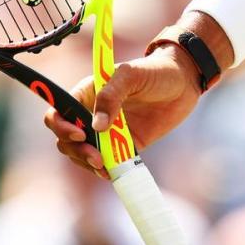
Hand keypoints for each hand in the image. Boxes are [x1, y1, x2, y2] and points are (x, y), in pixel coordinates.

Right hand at [43, 46, 201, 178]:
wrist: (184, 84)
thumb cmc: (155, 71)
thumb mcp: (131, 75)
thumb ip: (112, 96)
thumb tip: (96, 126)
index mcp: (87, 93)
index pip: (59, 111)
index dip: (61, 125)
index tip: (79, 134)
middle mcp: (91, 113)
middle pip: (66, 138)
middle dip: (75, 151)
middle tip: (96, 157)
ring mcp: (107, 132)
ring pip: (82, 154)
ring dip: (87, 163)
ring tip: (105, 167)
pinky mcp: (124, 146)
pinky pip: (106, 163)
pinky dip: (105, 170)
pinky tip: (111, 172)